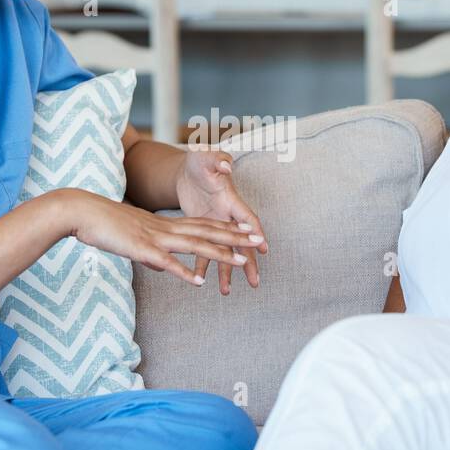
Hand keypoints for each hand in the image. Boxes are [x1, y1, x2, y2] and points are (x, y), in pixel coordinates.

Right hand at [65, 189, 255, 286]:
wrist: (81, 211)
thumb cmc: (103, 224)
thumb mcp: (133, 237)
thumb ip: (150, 251)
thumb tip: (160, 264)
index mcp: (164, 224)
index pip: (202, 224)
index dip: (226, 227)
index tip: (246, 231)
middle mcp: (164, 228)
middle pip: (206, 231)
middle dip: (234, 237)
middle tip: (258, 241)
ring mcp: (154, 238)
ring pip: (193, 245)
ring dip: (218, 253)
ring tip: (240, 261)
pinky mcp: (141, 249)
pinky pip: (166, 262)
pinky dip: (183, 271)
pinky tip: (198, 282)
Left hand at [175, 150, 267, 293]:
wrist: (186, 170)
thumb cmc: (200, 161)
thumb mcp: (206, 157)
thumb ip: (217, 160)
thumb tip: (226, 165)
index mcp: (231, 199)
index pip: (247, 218)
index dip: (255, 233)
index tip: (263, 248)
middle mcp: (227, 216)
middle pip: (242, 243)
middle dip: (248, 262)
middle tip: (254, 281)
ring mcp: (216, 225)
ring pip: (224, 252)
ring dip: (227, 271)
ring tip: (226, 292)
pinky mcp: (203, 231)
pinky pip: (204, 251)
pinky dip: (204, 266)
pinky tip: (203, 281)